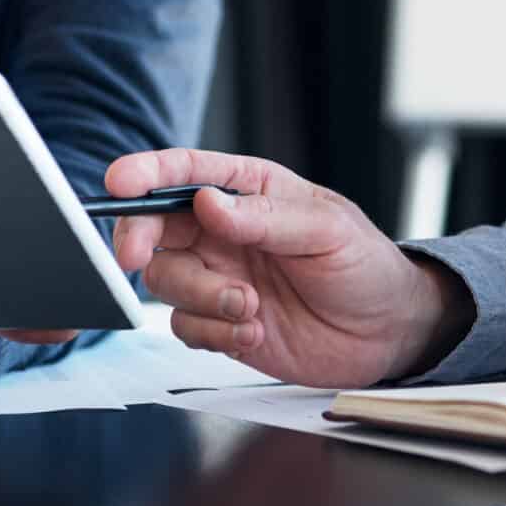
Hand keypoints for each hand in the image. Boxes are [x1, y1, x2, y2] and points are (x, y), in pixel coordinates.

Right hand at [105, 149, 473, 388]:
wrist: (386, 333)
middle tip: (137, 258)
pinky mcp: (220, 323)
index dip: (147, 172)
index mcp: (249, 191)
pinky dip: (213, 332)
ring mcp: (219, 277)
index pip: (186, 172)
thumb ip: (265, 217)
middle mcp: (224, 231)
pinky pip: (185, 326)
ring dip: (199, 297)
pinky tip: (255, 332)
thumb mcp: (326, 231)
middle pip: (154, 226)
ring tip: (249, 308)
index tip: (119, 182)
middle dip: (139, 240)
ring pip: (166, 280)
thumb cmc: (364, 265)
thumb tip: (207, 202)